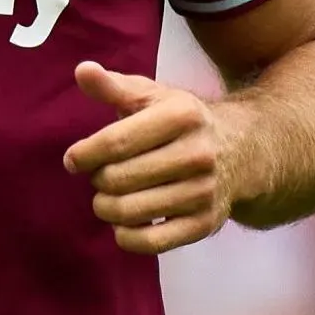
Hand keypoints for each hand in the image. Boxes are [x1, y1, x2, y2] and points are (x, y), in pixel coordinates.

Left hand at [61, 62, 230, 254]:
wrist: (241, 151)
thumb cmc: (181, 121)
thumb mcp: (152, 96)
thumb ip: (113, 86)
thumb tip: (83, 70)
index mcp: (181, 115)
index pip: (115, 143)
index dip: (84, 155)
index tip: (73, 160)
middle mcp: (197, 154)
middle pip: (118, 179)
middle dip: (97, 180)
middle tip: (99, 176)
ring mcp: (203, 192)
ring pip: (129, 212)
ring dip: (106, 208)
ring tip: (107, 198)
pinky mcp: (204, 224)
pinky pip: (151, 244)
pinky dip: (126, 237)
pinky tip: (123, 222)